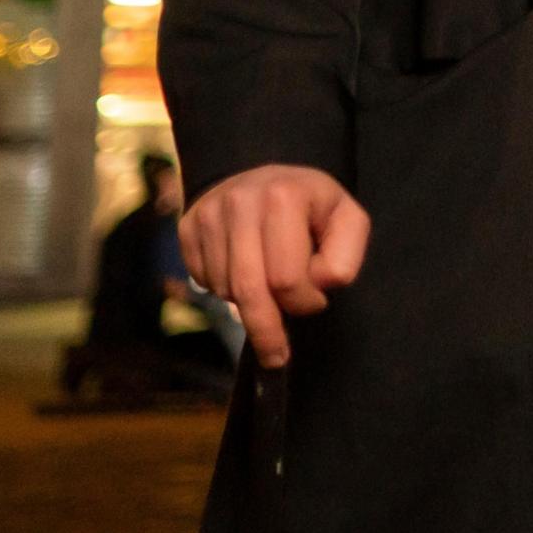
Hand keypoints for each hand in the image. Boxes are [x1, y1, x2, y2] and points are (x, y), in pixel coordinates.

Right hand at [180, 163, 370, 367]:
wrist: (262, 175)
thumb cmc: (311, 205)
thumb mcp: (346, 219)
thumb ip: (346, 255)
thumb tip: (320, 285)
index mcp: (284, 196)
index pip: (287, 277)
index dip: (304, 301)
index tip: (316, 299)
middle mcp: (239, 202)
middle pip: (247, 290)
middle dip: (265, 331)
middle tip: (277, 357)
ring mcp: (207, 215)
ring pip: (224, 290)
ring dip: (249, 304)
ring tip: (269, 283)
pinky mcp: (186, 228)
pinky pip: (203, 281)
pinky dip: (224, 290)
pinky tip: (243, 270)